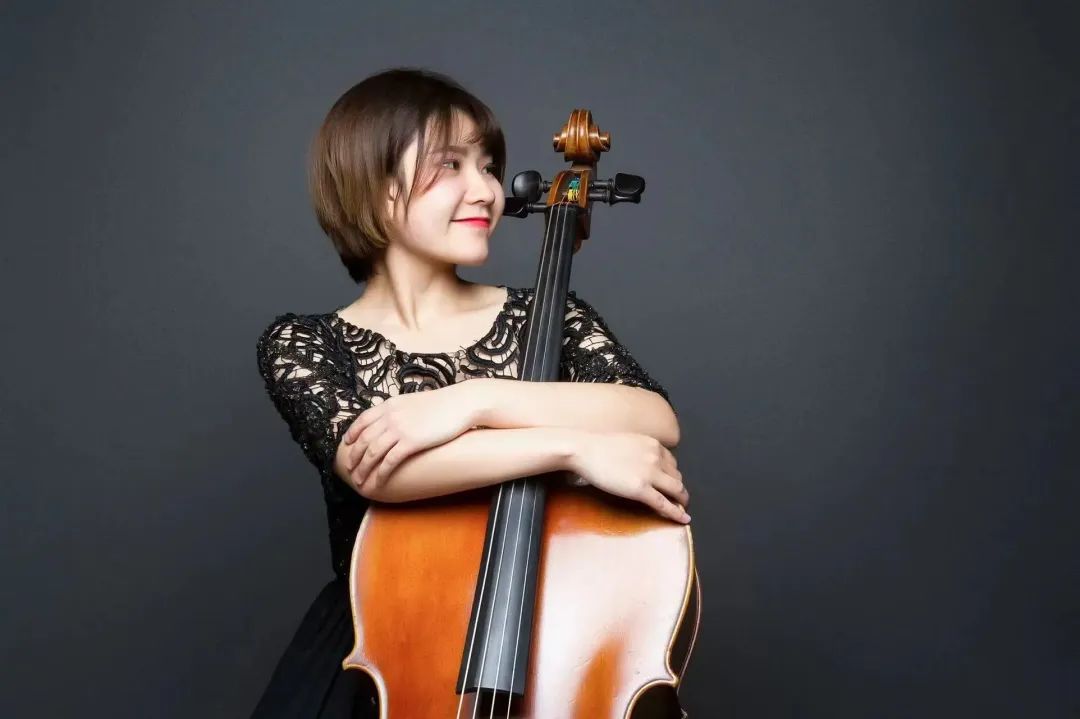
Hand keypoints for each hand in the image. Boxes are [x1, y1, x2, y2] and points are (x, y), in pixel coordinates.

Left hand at [342, 383, 479, 491]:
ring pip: (372, 453)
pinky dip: (380, 474)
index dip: (352, 434)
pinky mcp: (411, 442)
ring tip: (359, 480)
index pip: (362, 420)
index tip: (347, 444)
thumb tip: (391, 420)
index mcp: (389, 405)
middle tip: (349, 469)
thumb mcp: (412, 401)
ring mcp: (399, 430)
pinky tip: (377, 482)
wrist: (460, 403)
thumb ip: (398, 410)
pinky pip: (389, 461)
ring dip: (363, 469)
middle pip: (364, 440)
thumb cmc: (442, 403)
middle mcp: (390, 417)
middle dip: (354, 457)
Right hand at [568, 430, 689, 523]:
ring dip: (681, 500)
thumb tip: (642, 462)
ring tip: (682, 509)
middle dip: (679, 490)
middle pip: (677, 477)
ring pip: (676, 490)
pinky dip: (677, 513)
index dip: (673, 476)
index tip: (671, 484)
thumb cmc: (598, 446)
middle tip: (679, 500)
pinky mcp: (640, 489)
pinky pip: (664, 504)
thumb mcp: (628, 442)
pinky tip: (684, 518)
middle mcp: (657, 458)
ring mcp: (650, 474)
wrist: (584, 450)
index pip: (673, 463)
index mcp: (654, 445)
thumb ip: (640, 451)